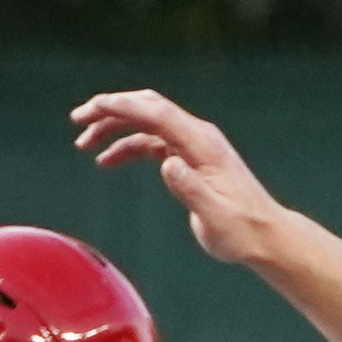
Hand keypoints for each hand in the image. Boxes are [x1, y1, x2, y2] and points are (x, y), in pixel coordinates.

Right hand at [70, 88, 287, 265]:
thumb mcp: (216, 217)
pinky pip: (151, 142)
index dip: (122, 106)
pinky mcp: (188, 159)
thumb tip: (168, 163)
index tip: (91, 110)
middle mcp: (197, 137)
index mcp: (202, 143)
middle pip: (148, 108)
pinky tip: (106, 160)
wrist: (263, 235)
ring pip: (146, 123)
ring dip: (114, 127)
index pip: (157, 113)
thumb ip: (192, 190)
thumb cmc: (241, 230)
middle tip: (78, 119)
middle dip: (112, 108)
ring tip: (83, 143)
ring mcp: (193, 146)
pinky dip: (127, 145)